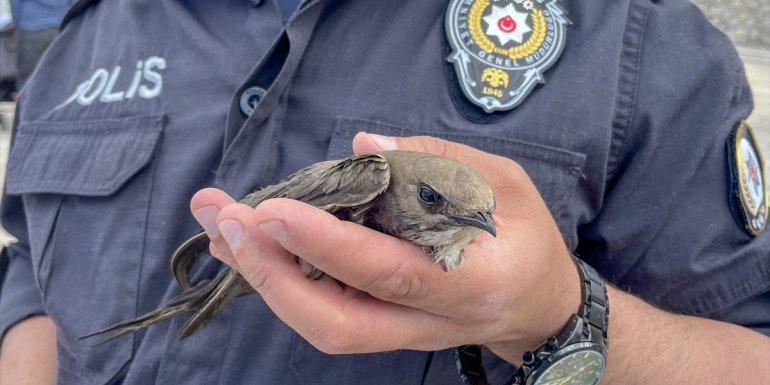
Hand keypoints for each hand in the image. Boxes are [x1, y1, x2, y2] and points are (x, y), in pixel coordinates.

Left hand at [190, 133, 579, 360]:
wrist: (537, 307)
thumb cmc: (526, 238)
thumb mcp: (504, 183)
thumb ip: (436, 163)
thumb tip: (363, 145)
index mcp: (470, 282)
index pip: (388, 272)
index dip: (326, 245)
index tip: (273, 210)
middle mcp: (429, 322)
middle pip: (336, 323)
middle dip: (273, 274)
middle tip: (230, 220)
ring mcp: (402, 335)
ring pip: (321, 325)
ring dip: (264, 276)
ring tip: (221, 225)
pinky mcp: (382, 329)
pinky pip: (323, 313)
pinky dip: (281, 279)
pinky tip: (250, 243)